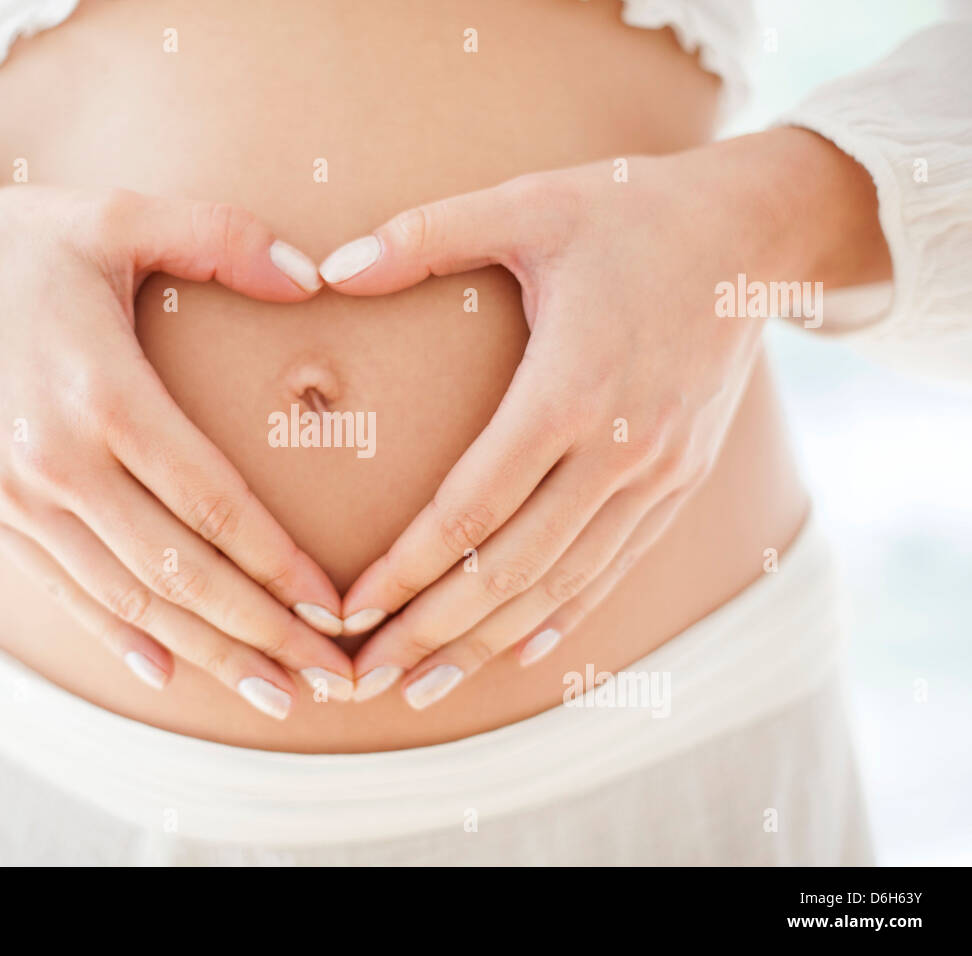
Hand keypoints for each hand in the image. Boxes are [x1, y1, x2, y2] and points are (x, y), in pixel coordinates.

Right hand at [0, 168, 354, 717]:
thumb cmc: (24, 244)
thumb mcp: (121, 214)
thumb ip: (223, 239)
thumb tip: (313, 277)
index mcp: (101, 393)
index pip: (211, 504)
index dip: (280, 565)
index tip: (338, 607)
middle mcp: (56, 462)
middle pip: (178, 573)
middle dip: (263, 634)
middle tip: (331, 677)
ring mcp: (18, 499)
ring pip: (128, 600)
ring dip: (208, 654)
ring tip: (274, 694)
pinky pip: (66, 594)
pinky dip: (122, 639)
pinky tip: (171, 674)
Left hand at [318, 131, 861, 707]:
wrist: (759, 232)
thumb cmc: (632, 210)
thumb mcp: (528, 203)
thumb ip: (422, 235)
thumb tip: (328, 270)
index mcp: (570, 388)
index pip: (472, 507)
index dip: (406, 569)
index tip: (349, 612)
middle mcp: (619, 449)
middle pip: (511, 569)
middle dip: (431, 631)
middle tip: (366, 679)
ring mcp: (658, 475)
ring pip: (562, 584)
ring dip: (487, 643)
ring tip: (423, 687)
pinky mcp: (681, 482)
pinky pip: (614, 568)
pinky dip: (562, 616)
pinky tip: (518, 653)